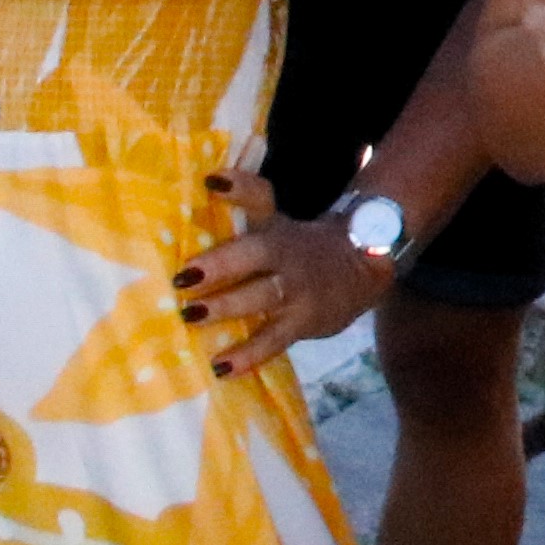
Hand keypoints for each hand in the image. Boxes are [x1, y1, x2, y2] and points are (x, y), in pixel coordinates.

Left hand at [171, 164, 383, 376]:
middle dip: (220, 270)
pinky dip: (249, 356)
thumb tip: (210, 177)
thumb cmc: (299, 245)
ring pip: (262, 300)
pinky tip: (222, 368)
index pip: (259, 206)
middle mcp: (287, 259)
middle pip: (256, 258)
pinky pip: (274, 342)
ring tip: (192, 318)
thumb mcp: (276, 220)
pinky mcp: (303, 324)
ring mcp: (297, 293)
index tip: (208, 191)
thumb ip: (247, 197)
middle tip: (182, 282)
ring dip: (228, 308)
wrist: (363, 268)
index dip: (237, 193)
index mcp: (277, 231)